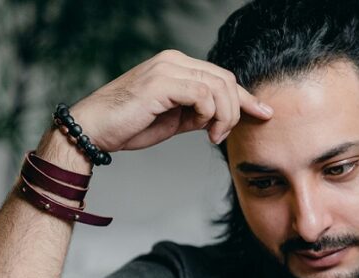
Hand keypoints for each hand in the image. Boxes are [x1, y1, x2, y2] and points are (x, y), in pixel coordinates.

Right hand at [65, 49, 272, 151]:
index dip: (246, 97)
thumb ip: (198, 113)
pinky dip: (210, 115)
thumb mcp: (174, 119)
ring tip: (212, 136)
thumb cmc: (130, 125)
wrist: (94, 130)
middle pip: (226, 80)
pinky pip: (204, 95)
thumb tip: (222, 117)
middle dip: (237, 110)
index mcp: (176, 66)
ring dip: (225, 116)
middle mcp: (173, 61)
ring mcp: (167, 69)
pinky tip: (202, 130)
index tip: (264, 114)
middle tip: (222, 135)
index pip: (222, 77)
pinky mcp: (162, 83)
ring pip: (219, 87)